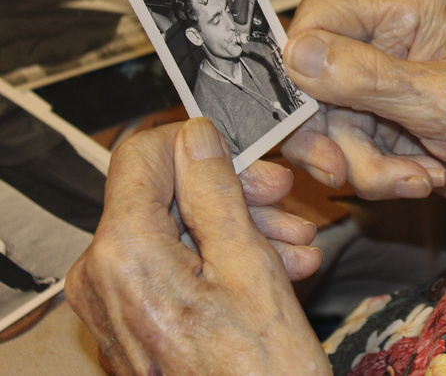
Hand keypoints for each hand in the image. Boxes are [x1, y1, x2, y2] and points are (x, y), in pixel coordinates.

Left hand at [66, 118, 329, 374]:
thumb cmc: (259, 371)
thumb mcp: (249, 267)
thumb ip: (216, 193)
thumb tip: (199, 136)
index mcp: (124, 254)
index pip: (140, 155)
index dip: (196, 141)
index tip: (246, 149)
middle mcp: (102, 277)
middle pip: (161, 195)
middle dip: (231, 190)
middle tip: (286, 196)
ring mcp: (114, 304)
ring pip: (177, 231)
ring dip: (240, 227)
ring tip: (299, 246)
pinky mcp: (133, 323)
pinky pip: (176, 268)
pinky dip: (224, 260)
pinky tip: (280, 267)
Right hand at [281, 0, 445, 215]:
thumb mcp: (440, 100)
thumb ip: (365, 76)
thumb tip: (295, 54)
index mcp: (404, 5)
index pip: (317, 18)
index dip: (299, 69)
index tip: (305, 114)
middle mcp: (389, 35)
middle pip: (312, 82)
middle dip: (335, 138)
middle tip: (349, 173)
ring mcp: (385, 81)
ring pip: (328, 125)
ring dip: (363, 166)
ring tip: (416, 178)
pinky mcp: (386, 119)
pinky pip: (351, 150)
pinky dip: (379, 175)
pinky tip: (424, 177)